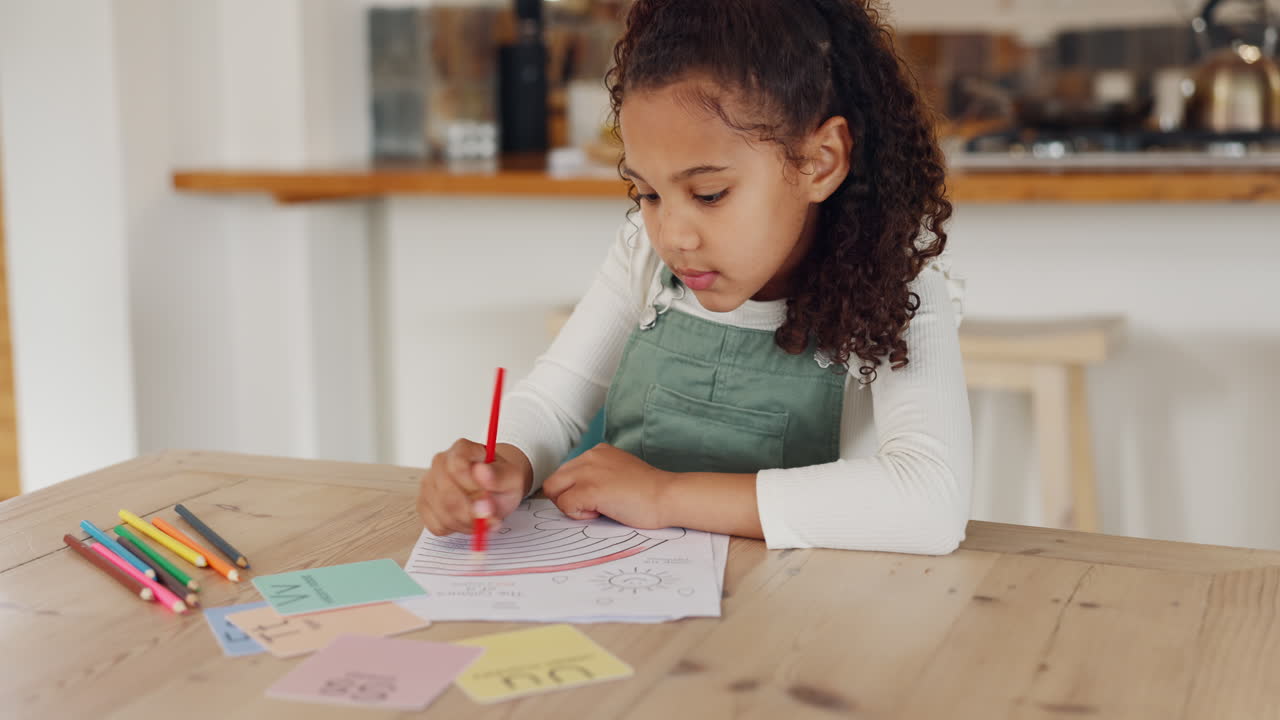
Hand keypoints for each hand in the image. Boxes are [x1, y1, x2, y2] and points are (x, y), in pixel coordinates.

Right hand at [417, 440, 531, 535]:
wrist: (495, 488)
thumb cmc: (500, 479)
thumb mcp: (511, 476)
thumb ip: (499, 476)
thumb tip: (482, 472)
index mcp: (462, 449)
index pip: (457, 466)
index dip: (472, 487)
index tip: (488, 499)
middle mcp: (440, 463)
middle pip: (447, 494)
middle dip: (471, 512)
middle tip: (490, 517)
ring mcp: (429, 484)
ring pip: (442, 513)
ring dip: (467, 523)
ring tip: (483, 519)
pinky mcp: (424, 505)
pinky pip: (436, 525)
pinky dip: (456, 529)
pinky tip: (468, 521)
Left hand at [542, 443, 671, 528]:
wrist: (667, 496)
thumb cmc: (648, 492)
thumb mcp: (619, 472)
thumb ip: (597, 475)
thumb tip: (575, 492)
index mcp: (598, 451)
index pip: (566, 472)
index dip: (574, 490)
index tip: (594, 499)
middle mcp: (589, 456)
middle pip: (554, 481)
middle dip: (566, 498)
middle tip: (591, 507)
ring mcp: (588, 472)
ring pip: (554, 491)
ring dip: (570, 505)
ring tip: (597, 508)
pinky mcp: (589, 489)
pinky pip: (564, 505)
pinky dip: (578, 515)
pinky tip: (601, 512)